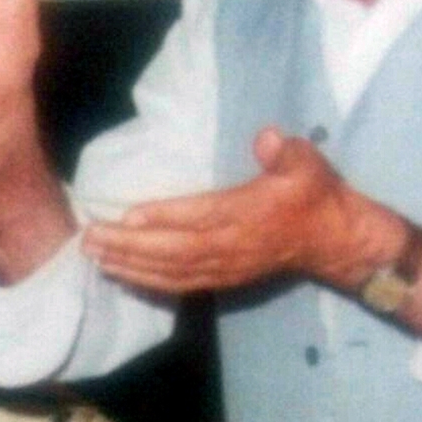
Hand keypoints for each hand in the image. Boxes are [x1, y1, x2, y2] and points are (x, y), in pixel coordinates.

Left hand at [82, 126, 400, 295]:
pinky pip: (179, 284)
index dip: (163, 218)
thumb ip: (284, 151)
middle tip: (89, 237)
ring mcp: (226, 266)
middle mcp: (232, 245)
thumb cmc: (315, 194)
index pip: (199, 217)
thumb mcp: (307, 163)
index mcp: (249, 214)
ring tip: (93, 255)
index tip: (126, 216)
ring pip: (170, 271)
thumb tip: (266, 137)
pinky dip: (147, 281)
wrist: (332, 240)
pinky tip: (121, 274)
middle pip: (173, 250)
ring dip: (129, 265)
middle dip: (128, 246)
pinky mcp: (223, 278)